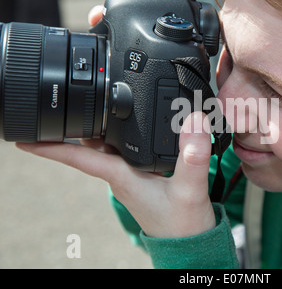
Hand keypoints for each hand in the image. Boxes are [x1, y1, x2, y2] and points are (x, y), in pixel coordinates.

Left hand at [17, 112, 214, 237]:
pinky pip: (125, 150)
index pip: (79, 158)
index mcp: (123, 176)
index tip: (25, 137)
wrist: (191, 242)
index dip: (51, 146)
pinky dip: (121, 134)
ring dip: (96, 127)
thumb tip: (193, 122)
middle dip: (73, 125)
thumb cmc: (183, 225)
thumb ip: (192, 158)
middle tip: (63, 102)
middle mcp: (122, 174)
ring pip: (107, 146)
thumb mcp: (189, 190)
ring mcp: (131, 176)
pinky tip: (129, 124)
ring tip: (89, 105)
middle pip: (89, 145)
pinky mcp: (143, 176)